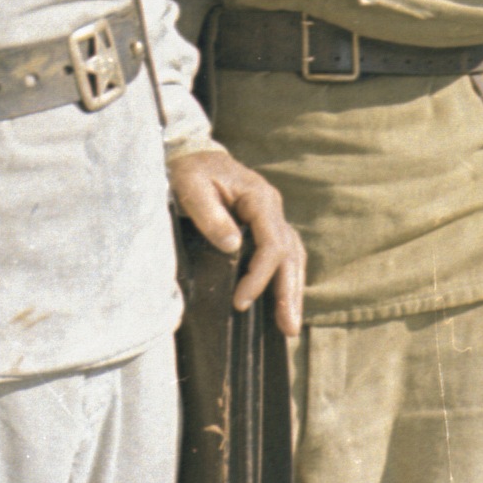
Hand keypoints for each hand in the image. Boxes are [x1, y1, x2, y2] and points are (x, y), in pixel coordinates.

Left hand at [169, 148, 305, 337]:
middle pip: (290, 254)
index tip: (241, 302)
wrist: (192, 154)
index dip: (260, 276)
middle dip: (289, 293)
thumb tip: (233, 247)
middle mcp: (272, 208)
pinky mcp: (264, 225)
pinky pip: (282, 254)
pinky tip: (283, 301)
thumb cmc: (190, 171)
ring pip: (292, 256)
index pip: (271, 244)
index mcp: (260, 198)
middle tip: (289, 329)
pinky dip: (285, 278)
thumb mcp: (192, 187)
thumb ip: (210, 216)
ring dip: (292, 291)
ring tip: (290, 326)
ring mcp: (271, 216)